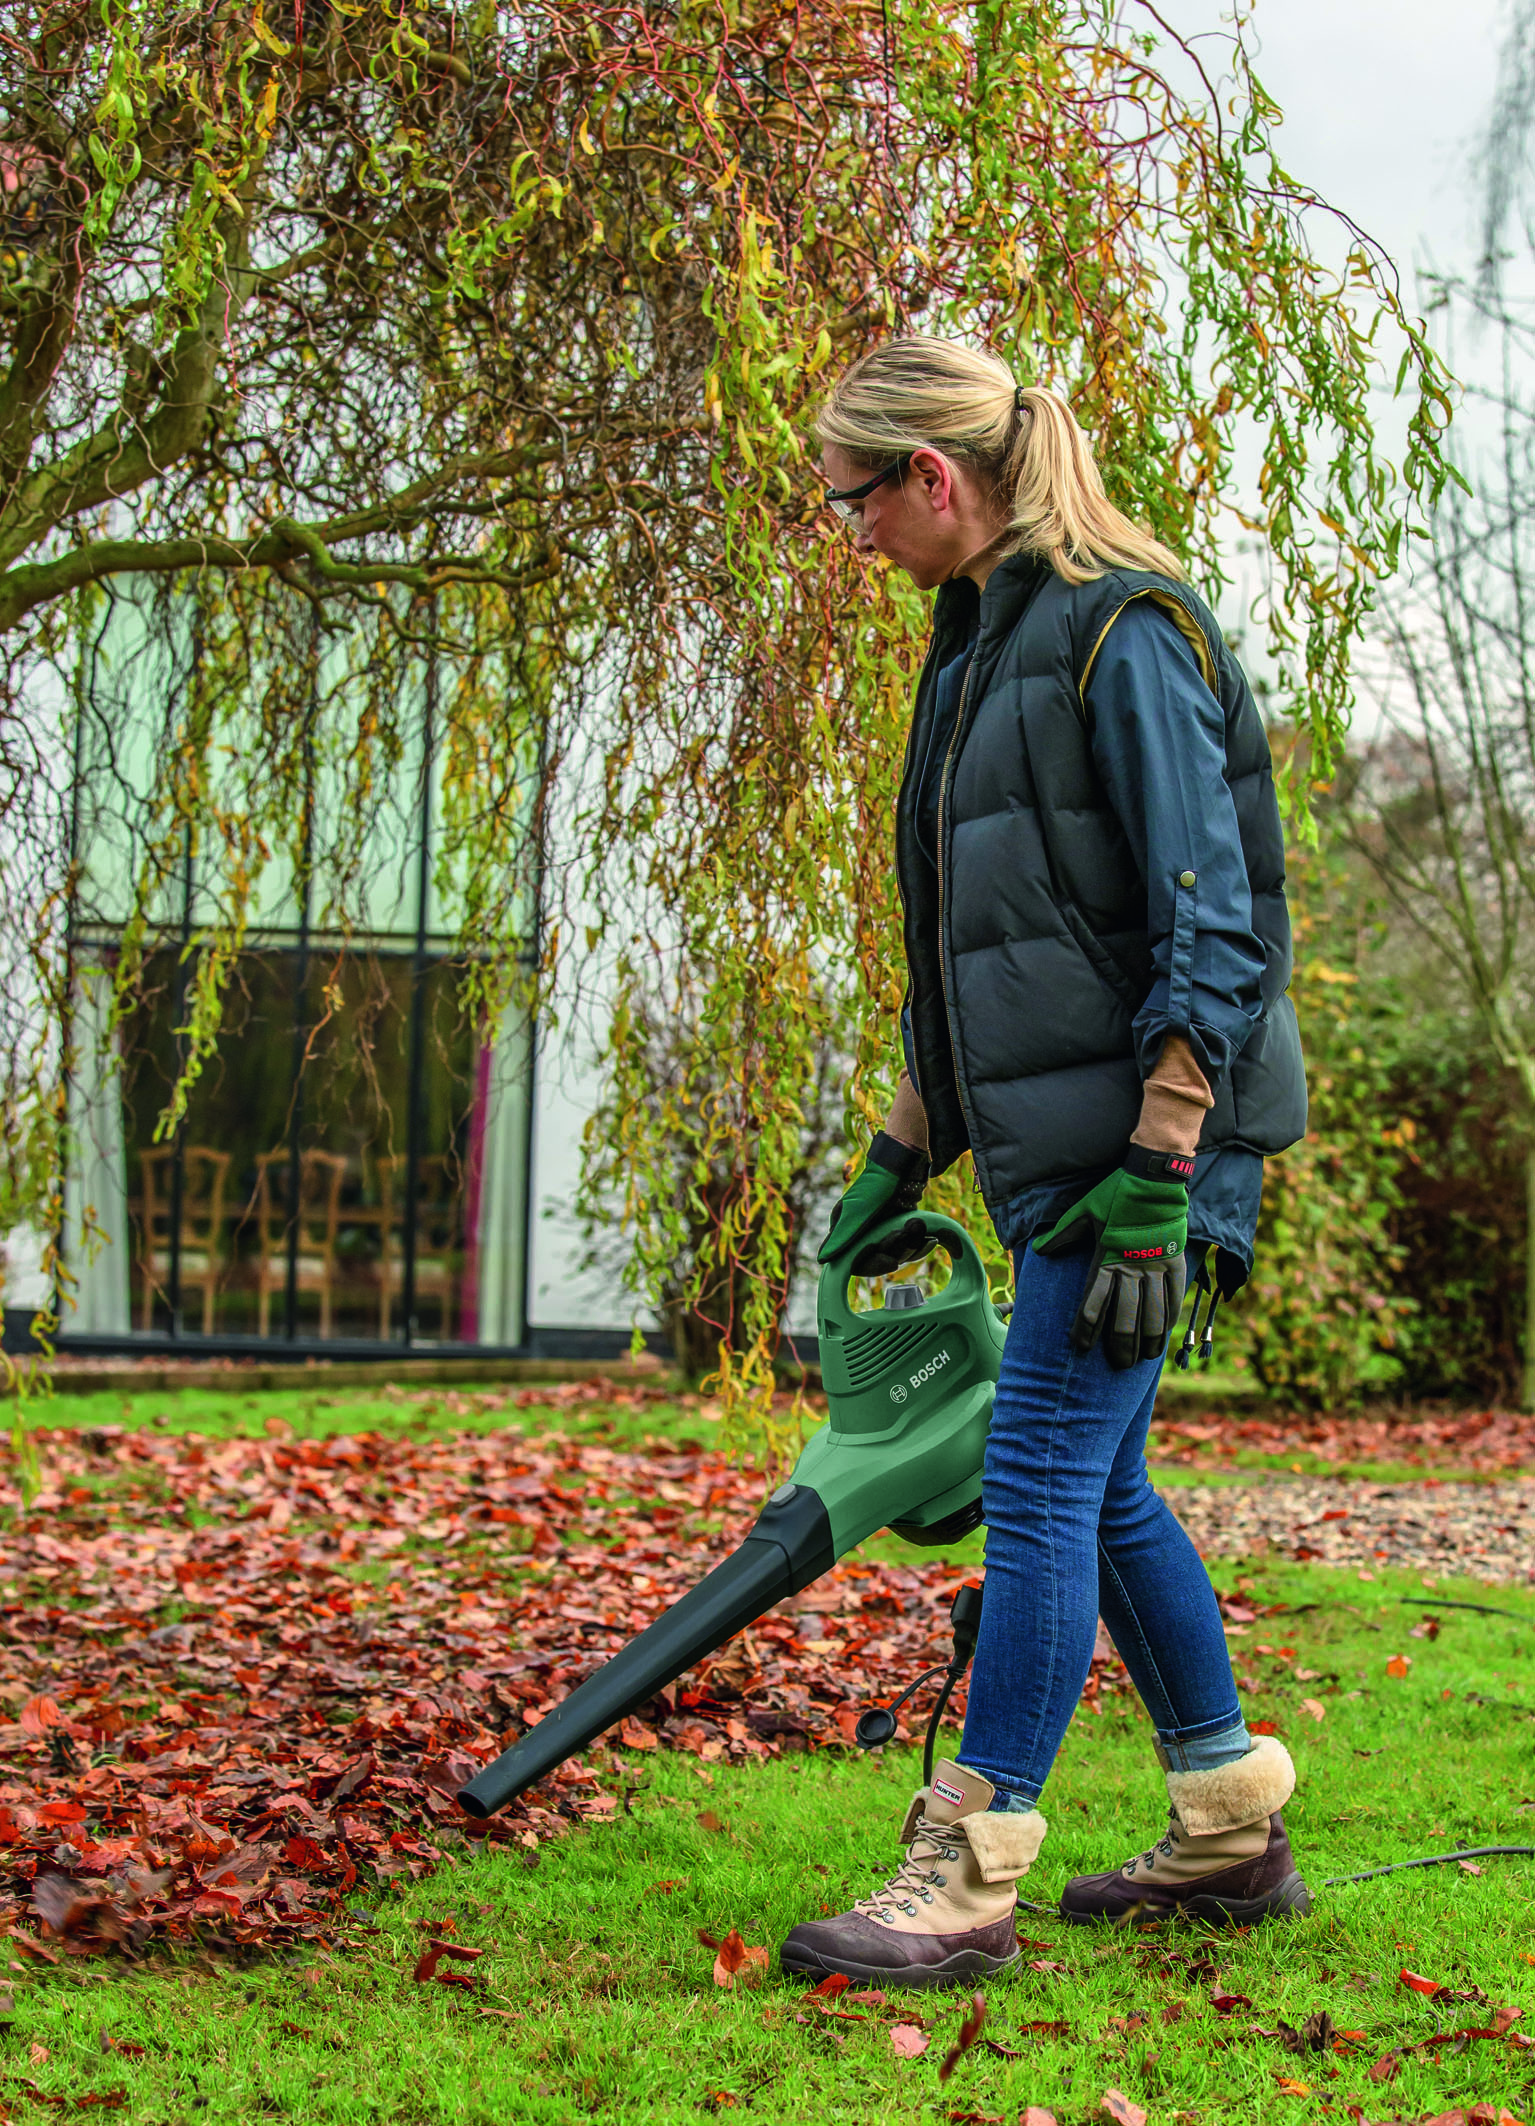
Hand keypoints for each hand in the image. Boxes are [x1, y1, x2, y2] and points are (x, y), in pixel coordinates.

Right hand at [819, 1132, 930, 1272]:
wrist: (904, 1164)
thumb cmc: (876, 1184)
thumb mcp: (856, 1211)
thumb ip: (840, 1237)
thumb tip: (821, 1259)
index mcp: (844, 1231)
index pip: (854, 1262)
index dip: (873, 1265)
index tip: (890, 1261)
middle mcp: (860, 1234)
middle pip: (878, 1259)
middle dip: (896, 1250)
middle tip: (905, 1233)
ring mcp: (881, 1231)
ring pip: (896, 1254)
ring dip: (911, 1244)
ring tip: (917, 1224)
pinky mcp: (898, 1227)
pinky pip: (909, 1247)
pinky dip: (919, 1243)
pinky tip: (929, 1237)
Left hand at [1032, 1145, 1190, 1368]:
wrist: (1154, 1179)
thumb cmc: (1116, 1195)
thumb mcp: (1084, 1211)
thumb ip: (1063, 1235)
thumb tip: (1039, 1249)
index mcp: (1106, 1259)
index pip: (1093, 1303)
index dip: (1086, 1328)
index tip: (1080, 1346)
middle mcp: (1132, 1270)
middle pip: (1126, 1319)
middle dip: (1120, 1346)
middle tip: (1117, 1364)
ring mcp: (1156, 1268)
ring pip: (1154, 1316)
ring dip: (1148, 1342)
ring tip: (1142, 1360)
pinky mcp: (1176, 1264)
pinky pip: (1174, 1300)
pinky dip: (1169, 1321)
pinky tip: (1165, 1337)